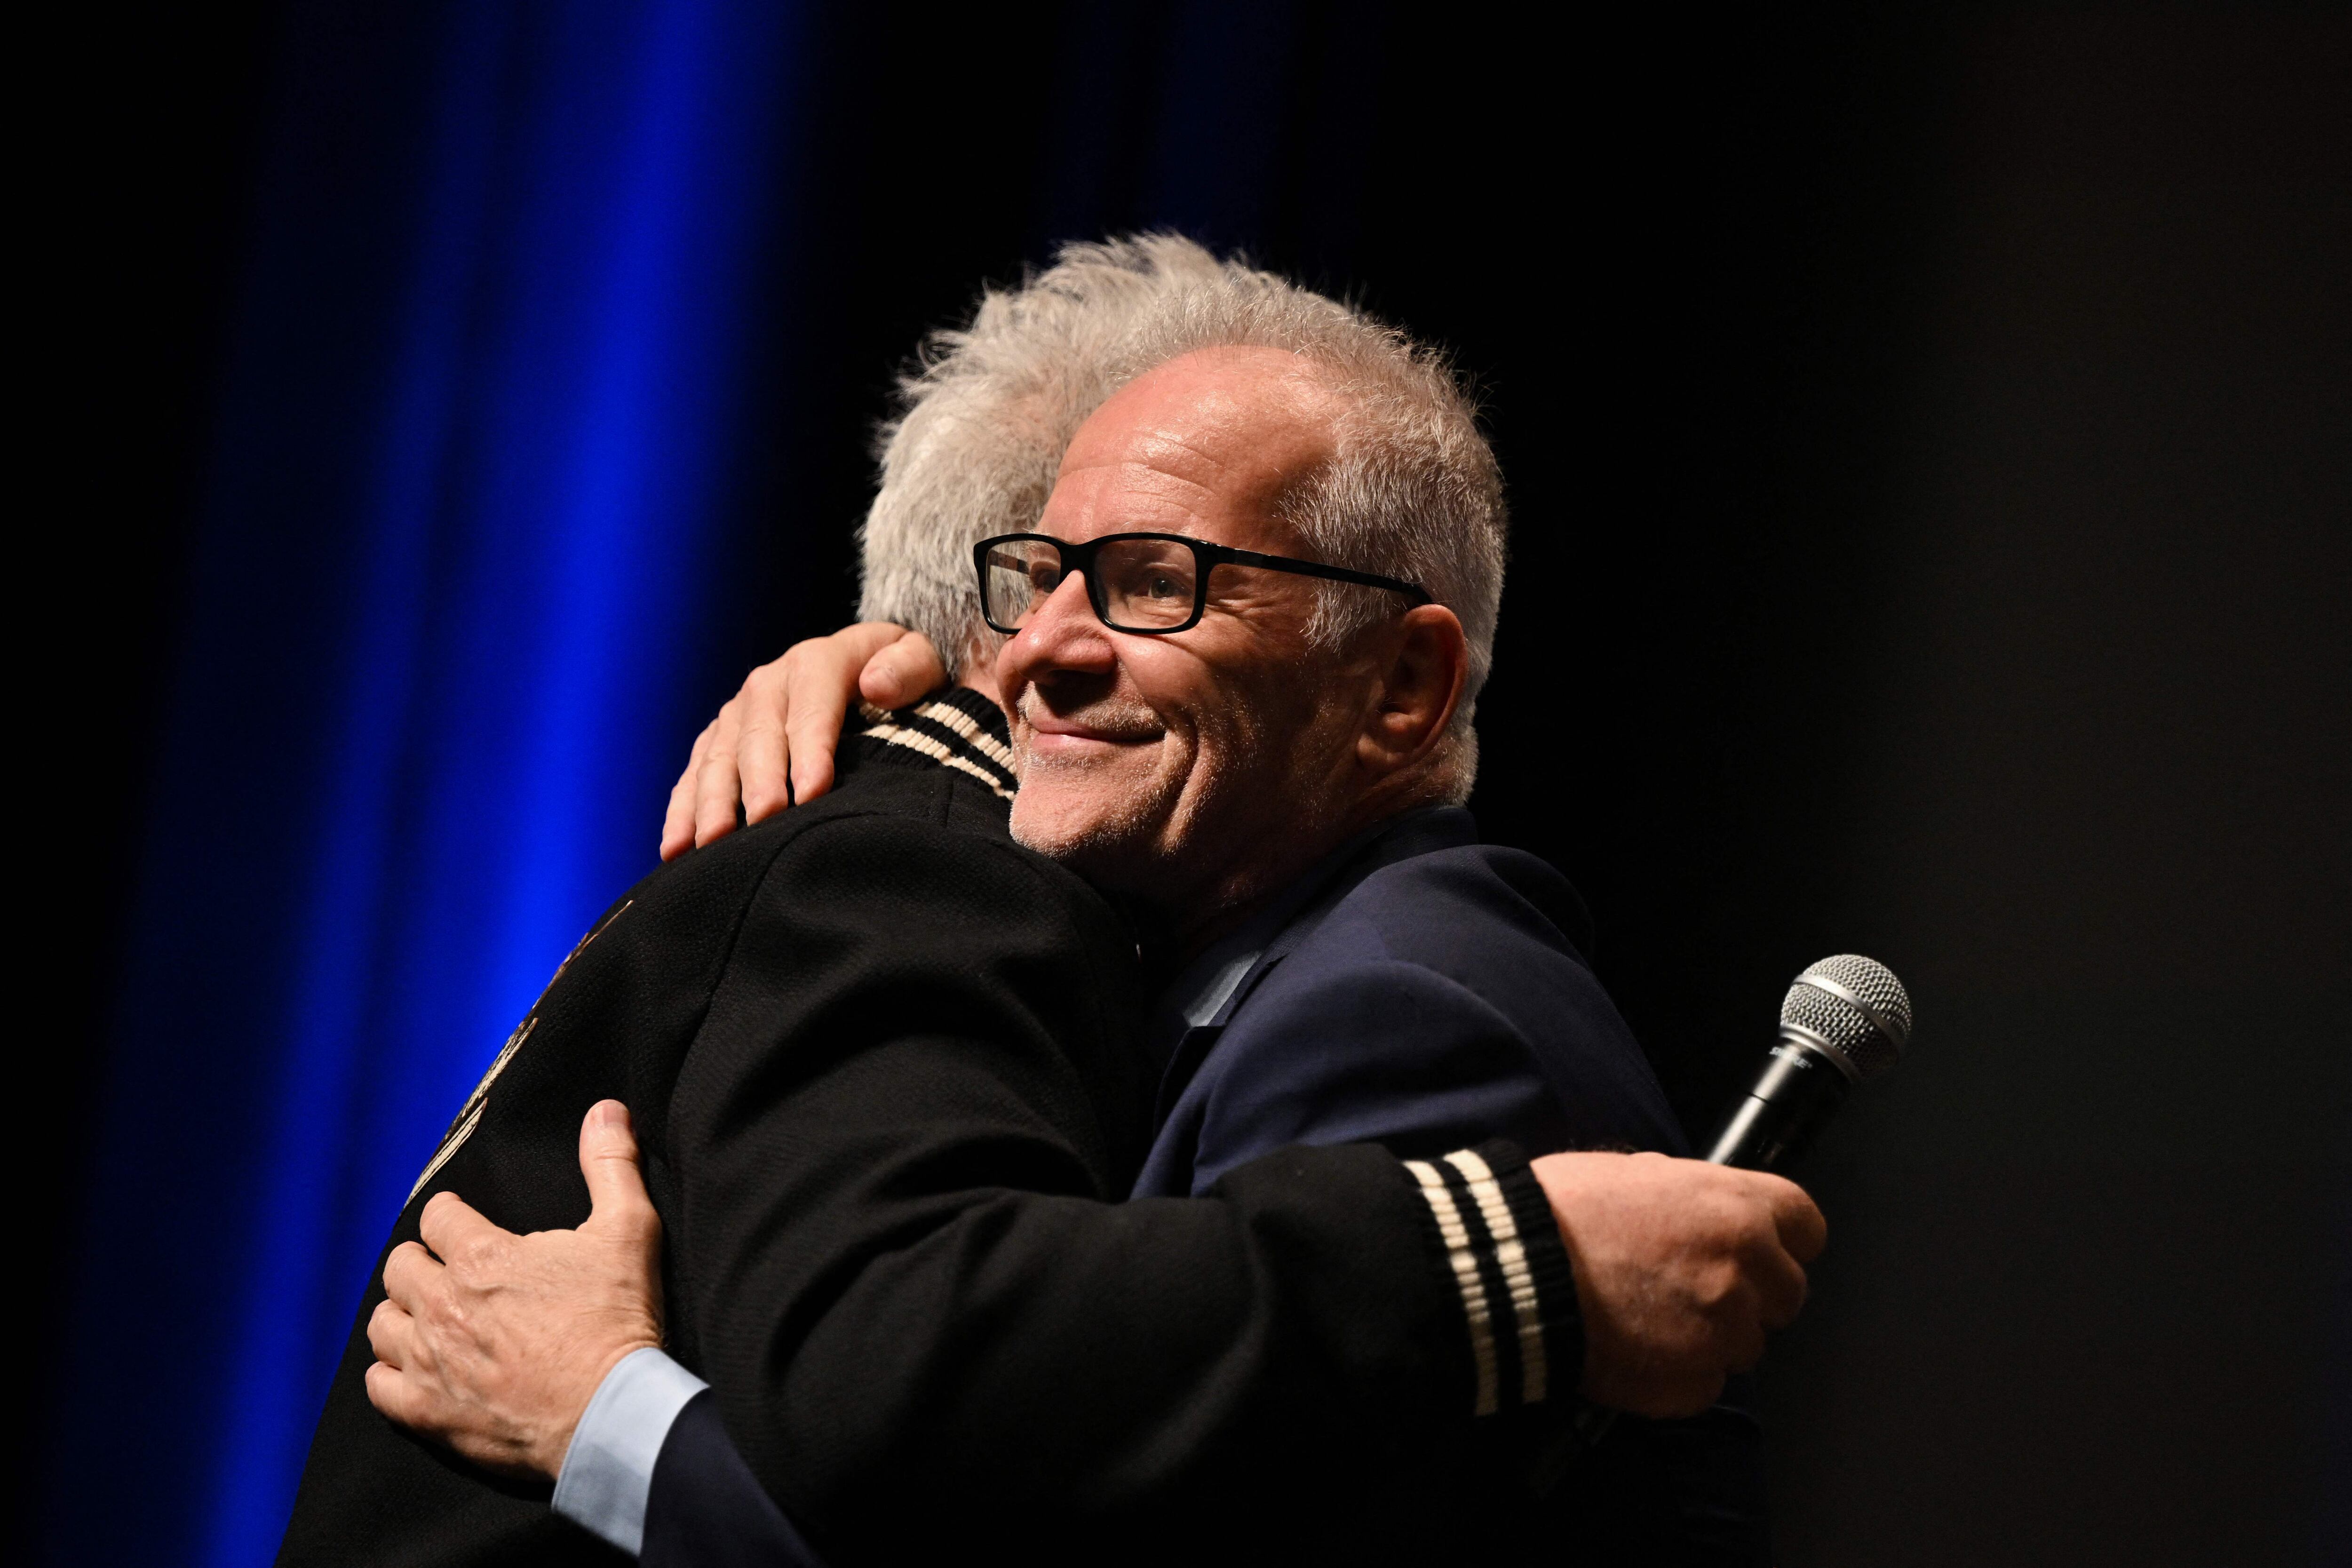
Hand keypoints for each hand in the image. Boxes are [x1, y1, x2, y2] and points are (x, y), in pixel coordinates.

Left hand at [364, 1102, 665, 1477]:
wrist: (611, 1412)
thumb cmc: (617, 1321)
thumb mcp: (628, 1230)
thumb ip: (611, 1165)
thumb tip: (606, 1110)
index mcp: (482, 1257)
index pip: (437, 1217)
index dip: (454, 1218)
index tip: (468, 1228)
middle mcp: (443, 1306)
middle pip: (400, 1267)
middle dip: (423, 1263)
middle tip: (453, 1273)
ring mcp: (429, 1362)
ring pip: (382, 1323)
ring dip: (404, 1315)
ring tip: (432, 1319)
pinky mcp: (426, 1412)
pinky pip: (377, 1385)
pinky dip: (390, 1373)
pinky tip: (418, 1369)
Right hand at [659, 623, 948, 859]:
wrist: (872, 667)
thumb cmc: (902, 676)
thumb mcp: (919, 659)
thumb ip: (908, 668)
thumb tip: (877, 685)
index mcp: (817, 662)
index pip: (811, 706)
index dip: (810, 749)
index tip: (813, 793)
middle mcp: (770, 684)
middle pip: (758, 735)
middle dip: (759, 782)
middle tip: (764, 823)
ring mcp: (739, 713)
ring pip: (717, 758)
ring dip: (710, 803)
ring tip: (708, 845)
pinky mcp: (719, 740)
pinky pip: (694, 775)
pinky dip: (683, 811)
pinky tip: (675, 850)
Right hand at [1531, 1150, 1825, 1418]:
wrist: (1516, 1269)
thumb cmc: (1565, 1208)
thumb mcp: (1640, 1171)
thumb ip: (1696, 1196)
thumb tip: (1709, 1213)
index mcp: (1738, 1208)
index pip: (1808, 1227)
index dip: (1784, 1239)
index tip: (1759, 1248)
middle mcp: (1746, 1270)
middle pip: (1788, 1295)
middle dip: (1751, 1294)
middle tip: (1693, 1289)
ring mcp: (1723, 1332)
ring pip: (1748, 1346)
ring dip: (1713, 1337)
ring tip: (1653, 1321)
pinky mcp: (1692, 1383)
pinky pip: (1706, 1386)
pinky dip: (1679, 1375)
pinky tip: (1638, 1351)